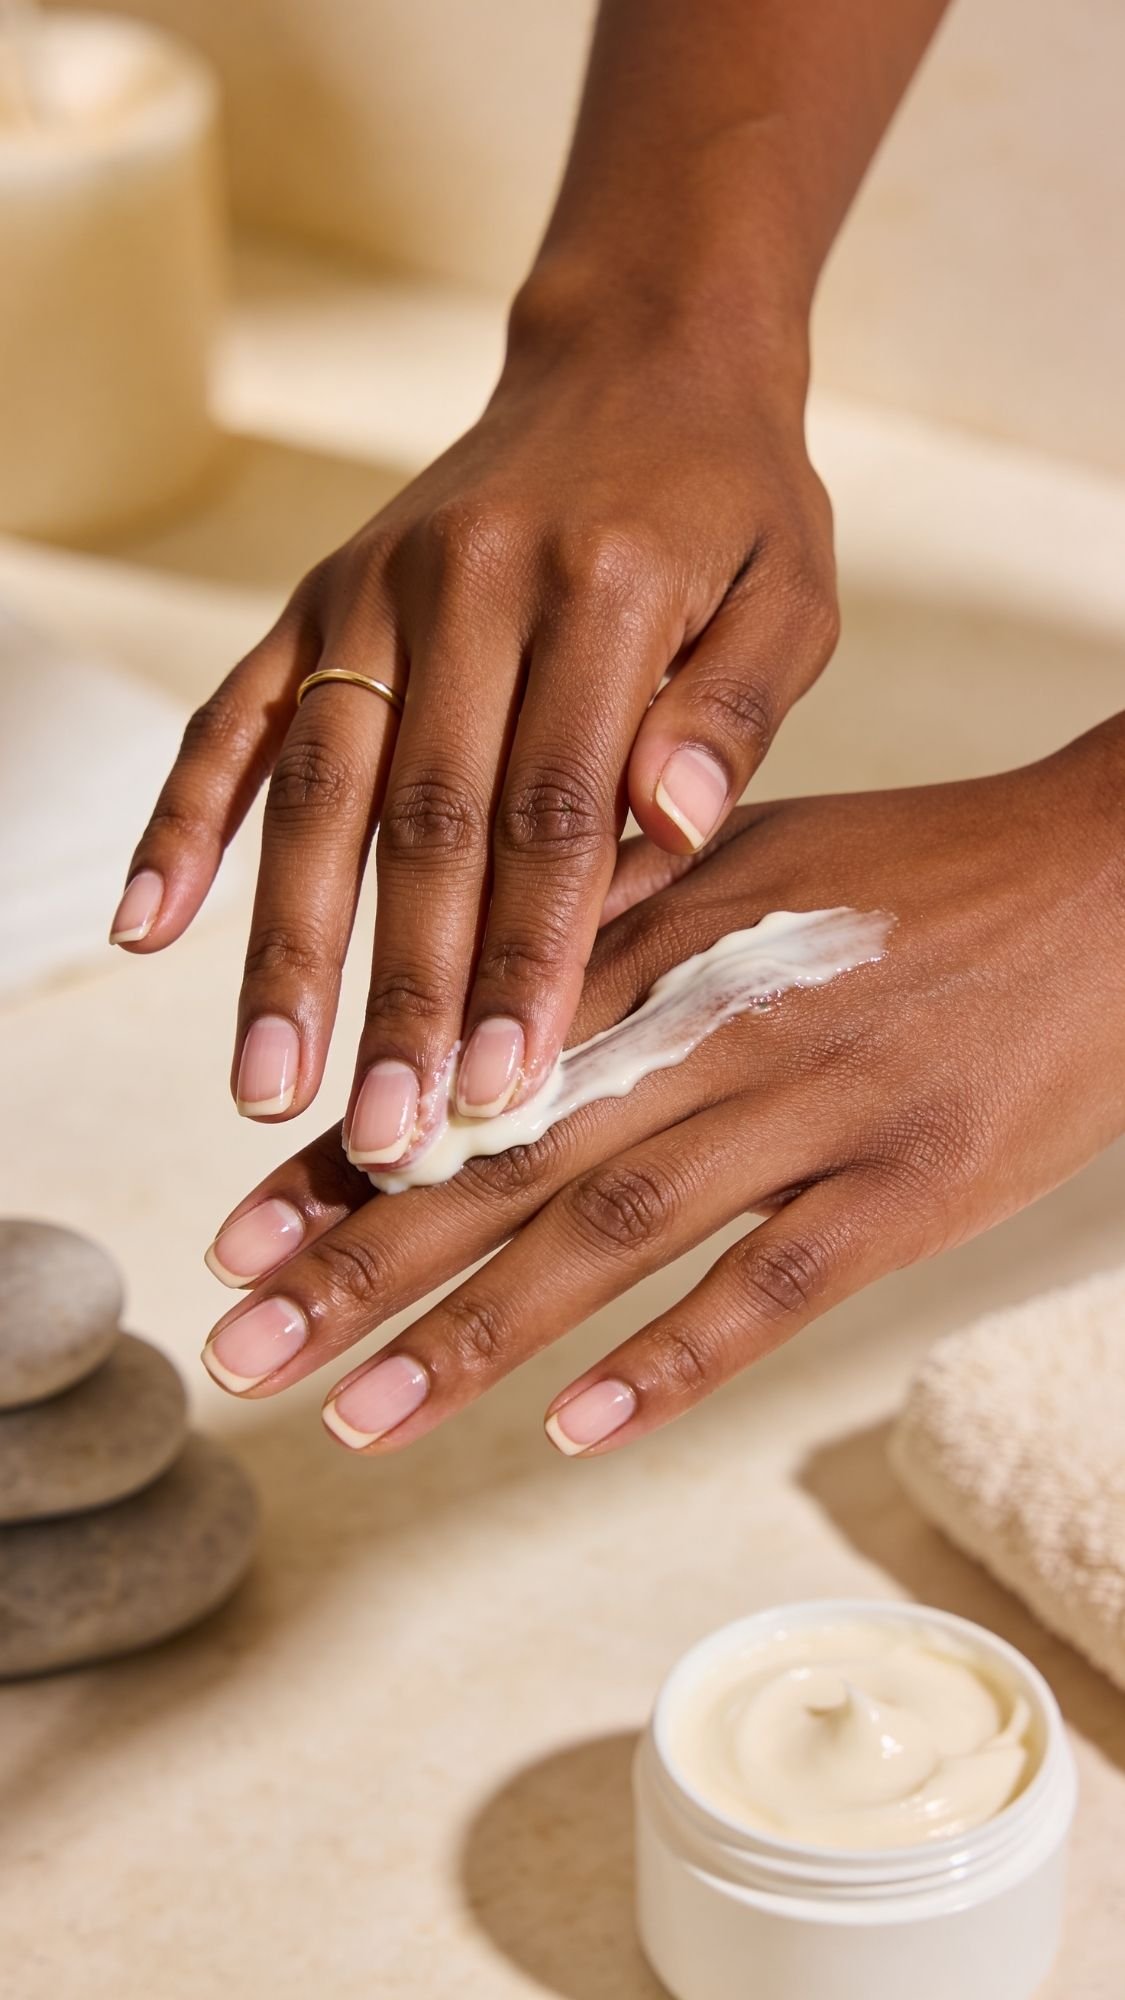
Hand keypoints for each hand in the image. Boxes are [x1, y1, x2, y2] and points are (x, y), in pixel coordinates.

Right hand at [111, 276, 835, 1158]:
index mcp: (601, 590)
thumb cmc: (729, 502)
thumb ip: (738, 710)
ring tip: (268, 1088)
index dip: (526, 958)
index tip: (507, 1089)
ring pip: (316, 789)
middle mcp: (468, 584)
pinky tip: (147, 928)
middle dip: (403, 993)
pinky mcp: (315, 595)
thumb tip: (673, 825)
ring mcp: (373, 588)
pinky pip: (234, 717)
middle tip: (389, 1138)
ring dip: (285, 947)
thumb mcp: (792, 593)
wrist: (637, 356)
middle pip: (425, 821)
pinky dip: (183, 820)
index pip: (555, 810)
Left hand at [199, 716, 1124, 1454]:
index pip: (474, 1058)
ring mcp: (820, 1108)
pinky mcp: (915, 1187)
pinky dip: (672, 1362)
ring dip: (479, 1336)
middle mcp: (721, 1019)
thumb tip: (478, 993)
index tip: (239, 1242)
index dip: (350, 1156)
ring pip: (617, 1233)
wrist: (1115, 876)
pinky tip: (574, 1431)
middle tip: (243, 1355)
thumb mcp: (755, 852)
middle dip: (364, 1266)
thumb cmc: (924, 869)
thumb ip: (618, 917)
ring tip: (357, 1421)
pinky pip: (774, 1288)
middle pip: (514, 1158)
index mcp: (669, 928)